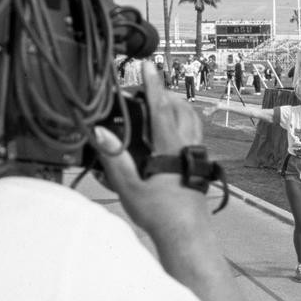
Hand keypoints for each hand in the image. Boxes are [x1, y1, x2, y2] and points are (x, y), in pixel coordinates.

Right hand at [93, 62, 206, 233]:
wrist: (187, 235)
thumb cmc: (160, 214)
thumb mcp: (129, 188)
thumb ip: (114, 158)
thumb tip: (100, 132)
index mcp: (171, 148)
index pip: (161, 108)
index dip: (153, 85)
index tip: (148, 65)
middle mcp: (188, 146)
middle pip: (181, 108)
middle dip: (165, 93)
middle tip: (147, 87)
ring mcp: (197, 154)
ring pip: (192, 119)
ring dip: (177, 106)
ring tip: (159, 103)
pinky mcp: (199, 164)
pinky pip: (194, 133)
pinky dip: (183, 121)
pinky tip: (171, 130)